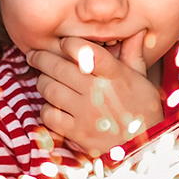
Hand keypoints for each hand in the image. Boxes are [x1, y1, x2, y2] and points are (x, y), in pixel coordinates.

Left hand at [28, 30, 163, 155]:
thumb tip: (137, 31)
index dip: (69, 44)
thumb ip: (133, 54)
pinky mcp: (77, 132)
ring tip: (44, 80)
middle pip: (58, 67)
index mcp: (115, 75)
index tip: (64, 43)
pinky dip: (47, 109)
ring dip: (43, 82)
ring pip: (49, 88)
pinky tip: (53, 106)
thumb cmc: (143, 111)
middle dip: (41, 58)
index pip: (85, 50)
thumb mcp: (142, 80)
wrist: (145, 148)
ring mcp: (86, 112)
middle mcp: (98, 91)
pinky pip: (49, 114)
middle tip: (34, 55)